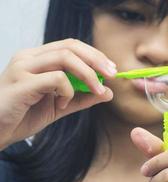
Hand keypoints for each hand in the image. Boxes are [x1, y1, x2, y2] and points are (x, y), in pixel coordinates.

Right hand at [0, 38, 115, 149]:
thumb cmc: (24, 115)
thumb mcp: (60, 106)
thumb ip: (82, 98)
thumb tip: (109, 92)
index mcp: (38, 59)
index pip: (72, 46)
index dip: (95, 55)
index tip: (112, 69)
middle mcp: (30, 58)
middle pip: (71, 46)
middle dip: (97, 60)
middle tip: (112, 75)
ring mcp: (23, 67)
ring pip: (65, 58)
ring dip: (88, 74)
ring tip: (97, 90)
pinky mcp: (21, 82)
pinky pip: (55, 78)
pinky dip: (67, 91)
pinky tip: (62, 104)